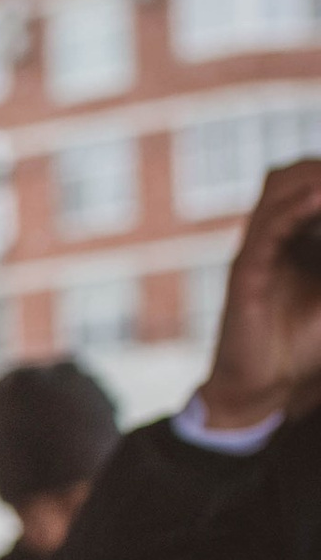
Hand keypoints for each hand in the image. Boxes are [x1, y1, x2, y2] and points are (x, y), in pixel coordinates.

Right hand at [197, 159, 320, 429]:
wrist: (263, 390)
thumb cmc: (300, 346)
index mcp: (293, 235)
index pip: (311, 187)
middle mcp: (270, 234)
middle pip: (292, 174)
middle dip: (319, 168)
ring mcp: (255, 249)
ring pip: (277, 187)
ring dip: (311, 175)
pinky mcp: (245, 272)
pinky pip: (267, 228)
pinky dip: (293, 208)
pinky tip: (317, 198)